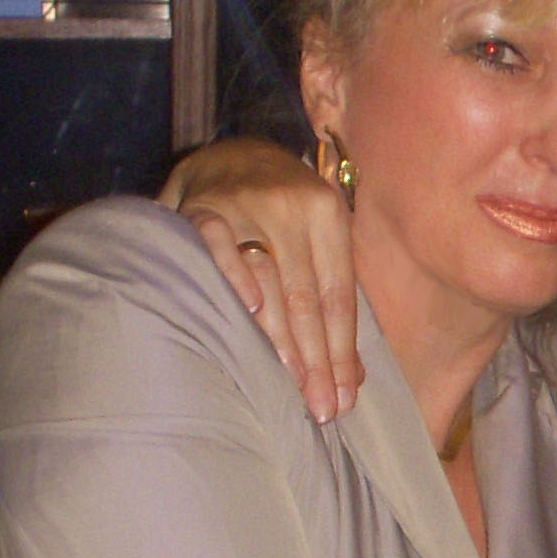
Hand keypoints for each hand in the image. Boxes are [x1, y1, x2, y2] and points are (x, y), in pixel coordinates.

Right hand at [162, 137, 360, 422]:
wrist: (230, 149)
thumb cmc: (283, 208)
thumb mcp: (318, 235)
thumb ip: (333, 295)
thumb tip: (354, 377)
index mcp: (328, 215)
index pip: (338, 296)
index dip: (342, 350)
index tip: (345, 397)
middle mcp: (291, 208)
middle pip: (307, 297)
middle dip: (316, 359)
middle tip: (320, 408)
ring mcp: (246, 206)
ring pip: (268, 281)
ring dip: (279, 338)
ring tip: (290, 386)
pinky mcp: (202, 207)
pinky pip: (217, 247)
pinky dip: (232, 277)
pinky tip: (246, 314)